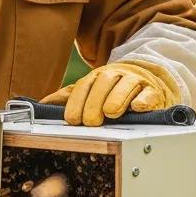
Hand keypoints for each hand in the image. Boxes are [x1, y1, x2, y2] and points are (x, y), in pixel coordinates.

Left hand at [42, 60, 179, 125]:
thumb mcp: (89, 90)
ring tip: (111, 113)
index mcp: (97, 76)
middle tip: (91, 121)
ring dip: (117, 98)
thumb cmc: (113, 89)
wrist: (146, 78)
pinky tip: (138, 107)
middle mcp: (115, 75)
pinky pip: (149, 93)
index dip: (76, 102)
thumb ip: (68, 97)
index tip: (71, 119)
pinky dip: (144, 100)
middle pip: (104, 83)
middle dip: (95, 102)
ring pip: (126, 85)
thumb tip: (41, 105)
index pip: (84, 85)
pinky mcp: (153, 91)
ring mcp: (135, 81)